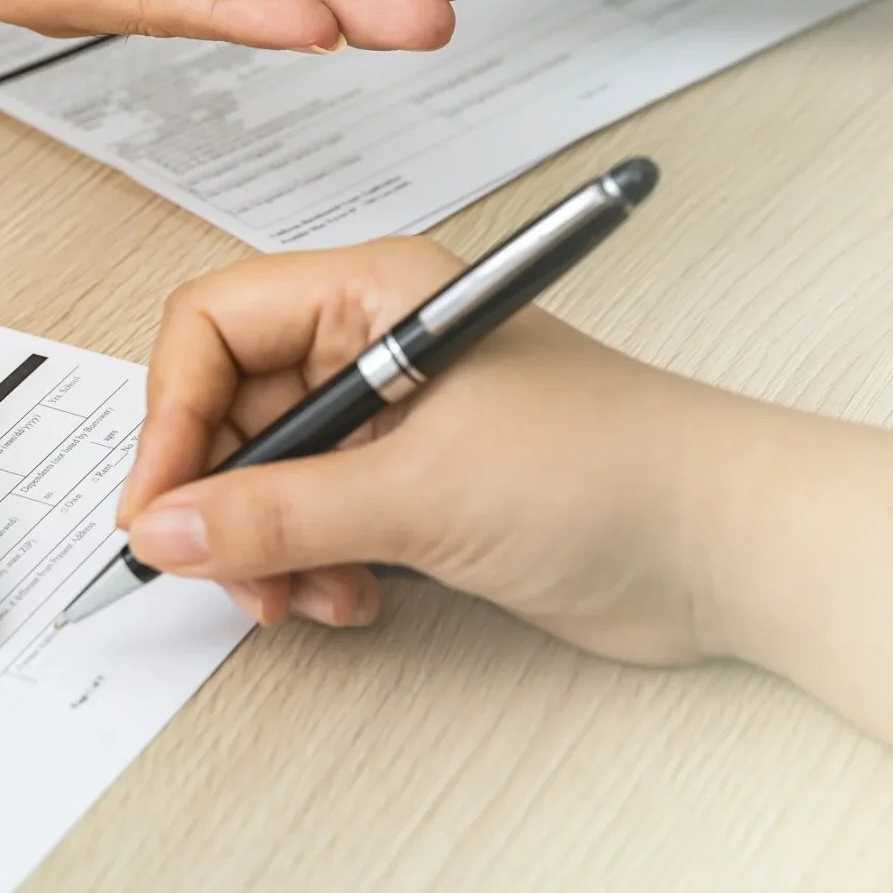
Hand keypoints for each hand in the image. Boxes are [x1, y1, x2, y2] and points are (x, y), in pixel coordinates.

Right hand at [116, 237, 892, 892]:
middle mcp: (375, 343)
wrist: (731, 545)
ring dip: (270, 549)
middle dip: (222, 499)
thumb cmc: (614, 467)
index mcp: (373, 293)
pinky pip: (318, 524)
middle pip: (232, 408)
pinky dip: (316, 569)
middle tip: (232, 573)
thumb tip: (165, 526)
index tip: (161, 505)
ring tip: (310, 597)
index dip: (172, 413)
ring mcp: (397, 419)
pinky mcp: (419, 488)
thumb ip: (281, 512)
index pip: (215, 325)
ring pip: (270, 478)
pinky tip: (356, 599)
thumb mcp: (422, 491)